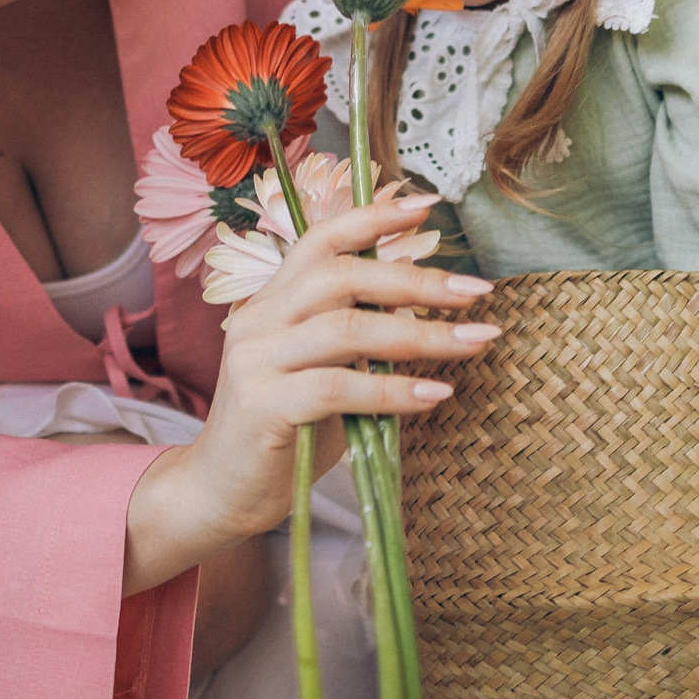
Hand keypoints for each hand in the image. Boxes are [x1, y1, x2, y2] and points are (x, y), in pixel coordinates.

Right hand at [123, 195, 496, 593]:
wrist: (223, 492)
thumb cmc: (285, 431)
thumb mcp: (324, 370)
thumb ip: (358, 335)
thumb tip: (427, 299)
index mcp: (273, 301)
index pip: (320, 240)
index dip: (373, 219)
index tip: (428, 206)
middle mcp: (258, 320)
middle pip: (342, 276)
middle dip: (416, 279)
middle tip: (475, 291)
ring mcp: (255, 361)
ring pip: (347, 329)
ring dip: (421, 334)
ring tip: (475, 342)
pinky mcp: (263, 406)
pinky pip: (338, 387)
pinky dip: (394, 389)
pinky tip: (435, 395)